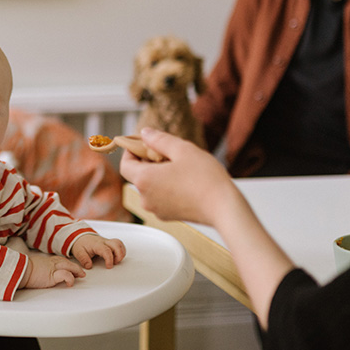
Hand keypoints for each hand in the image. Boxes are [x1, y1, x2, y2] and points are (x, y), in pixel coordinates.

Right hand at [21, 251, 84, 289]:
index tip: (72, 268)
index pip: (60, 261)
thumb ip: (38, 270)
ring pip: (69, 266)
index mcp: (46, 261)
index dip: (67, 264)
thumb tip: (36, 275)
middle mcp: (50, 263)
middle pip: (66, 262)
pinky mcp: (52, 275)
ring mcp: (52, 268)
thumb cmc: (22, 271)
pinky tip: (70, 283)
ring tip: (81, 276)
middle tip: (81, 272)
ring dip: (76, 271)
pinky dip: (70, 278)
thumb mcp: (32, 269)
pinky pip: (65, 275)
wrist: (19, 270)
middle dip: (75, 267)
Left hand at [70, 234, 125, 268]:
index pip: (106, 250)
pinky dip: (121, 251)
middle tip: (115, 263)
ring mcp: (107, 242)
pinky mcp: (109, 243)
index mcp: (97, 244)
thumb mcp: (78, 252)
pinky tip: (117, 257)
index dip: (109, 259)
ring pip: (119, 244)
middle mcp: (104, 242)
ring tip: (116, 261)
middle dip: (119, 255)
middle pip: (116, 245)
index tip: (108, 266)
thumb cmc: (81, 244)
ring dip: (121, 253)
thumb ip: (83, 259)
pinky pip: (119, 245)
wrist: (81, 236)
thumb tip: (89, 266)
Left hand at [123, 128, 293, 327]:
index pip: (125, 164)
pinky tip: (186, 180)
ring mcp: (156, 209)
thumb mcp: (182, 149)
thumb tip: (145, 134)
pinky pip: (161, 196)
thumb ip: (159, 139)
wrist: (224, 208)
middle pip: (138, 174)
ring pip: (151, 185)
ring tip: (181, 166)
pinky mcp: (168, 216)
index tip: (144, 143)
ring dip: (160, 173)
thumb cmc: (205, 179)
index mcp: (144, 180)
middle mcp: (146, 197)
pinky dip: (167, 186)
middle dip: (149, 161)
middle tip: (169, 152)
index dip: (132, 151)